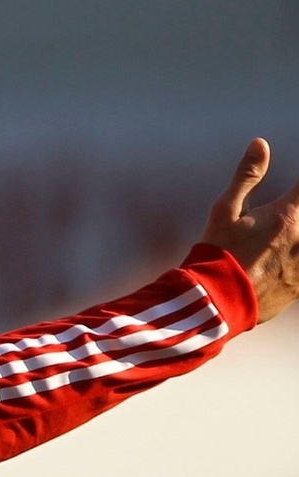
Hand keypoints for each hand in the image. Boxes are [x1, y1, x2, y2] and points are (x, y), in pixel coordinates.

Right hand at [200, 138, 298, 322]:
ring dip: (297, 238)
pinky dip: (297, 261)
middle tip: (283, 222)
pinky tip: (288, 259)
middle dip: (298, 213)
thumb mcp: (224, 212)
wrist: (214, 302)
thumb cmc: (217, 255)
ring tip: (285, 240)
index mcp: (289, 216)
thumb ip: (246, 177)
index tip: (296, 191)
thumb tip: (260, 145)